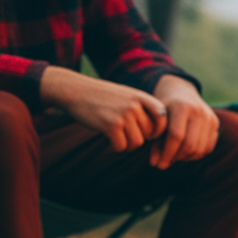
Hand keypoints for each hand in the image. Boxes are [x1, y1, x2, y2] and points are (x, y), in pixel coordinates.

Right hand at [40, 67, 166, 151]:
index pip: (163, 119)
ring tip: (116, 134)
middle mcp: (134, 105)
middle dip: (139, 138)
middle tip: (124, 132)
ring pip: (137, 143)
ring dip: (127, 144)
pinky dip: (115, 147)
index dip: (158, 130)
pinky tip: (108, 138)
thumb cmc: (103, 97)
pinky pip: (122, 147)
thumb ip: (144, 109)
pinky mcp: (111, 126)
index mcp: (141, 96)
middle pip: (149, 135)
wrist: (74, 90)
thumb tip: (160, 134)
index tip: (148, 133)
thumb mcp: (127, 95)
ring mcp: (123, 115)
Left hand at [150, 75, 219, 169]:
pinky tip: (185, 151)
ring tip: (175, 156)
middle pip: (191, 145)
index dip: (167, 153)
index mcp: (182, 107)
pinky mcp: (215, 124)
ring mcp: (209, 118)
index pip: (177, 136)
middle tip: (166, 162)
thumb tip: (154, 164)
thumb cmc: (164, 108)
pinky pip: (208, 148)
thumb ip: (155, 141)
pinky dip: (196, 154)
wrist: (180, 91)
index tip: (159, 164)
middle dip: (177, 157)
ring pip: (200, 149)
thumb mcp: (156, 121)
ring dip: (186, 157)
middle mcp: (199, 112)